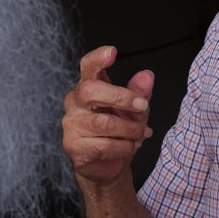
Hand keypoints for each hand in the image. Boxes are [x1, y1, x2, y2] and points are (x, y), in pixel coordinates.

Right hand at [61, 45, 154, 183]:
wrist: (109, 165)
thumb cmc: (119, 132)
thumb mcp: (135, 110)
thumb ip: (140, 92)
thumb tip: (147, 76)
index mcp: (89, 88)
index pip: (87, 67)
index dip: (97, 58)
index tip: (112, 52)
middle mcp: (75, 103)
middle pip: (91, 90)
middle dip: (121, 97)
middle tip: (142, 106)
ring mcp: (71, 125)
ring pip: (104, 123)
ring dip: (130, 130)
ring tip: (142, 134)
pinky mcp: (74, 147)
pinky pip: (104, 145)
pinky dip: (124, 147)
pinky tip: (131, 147)